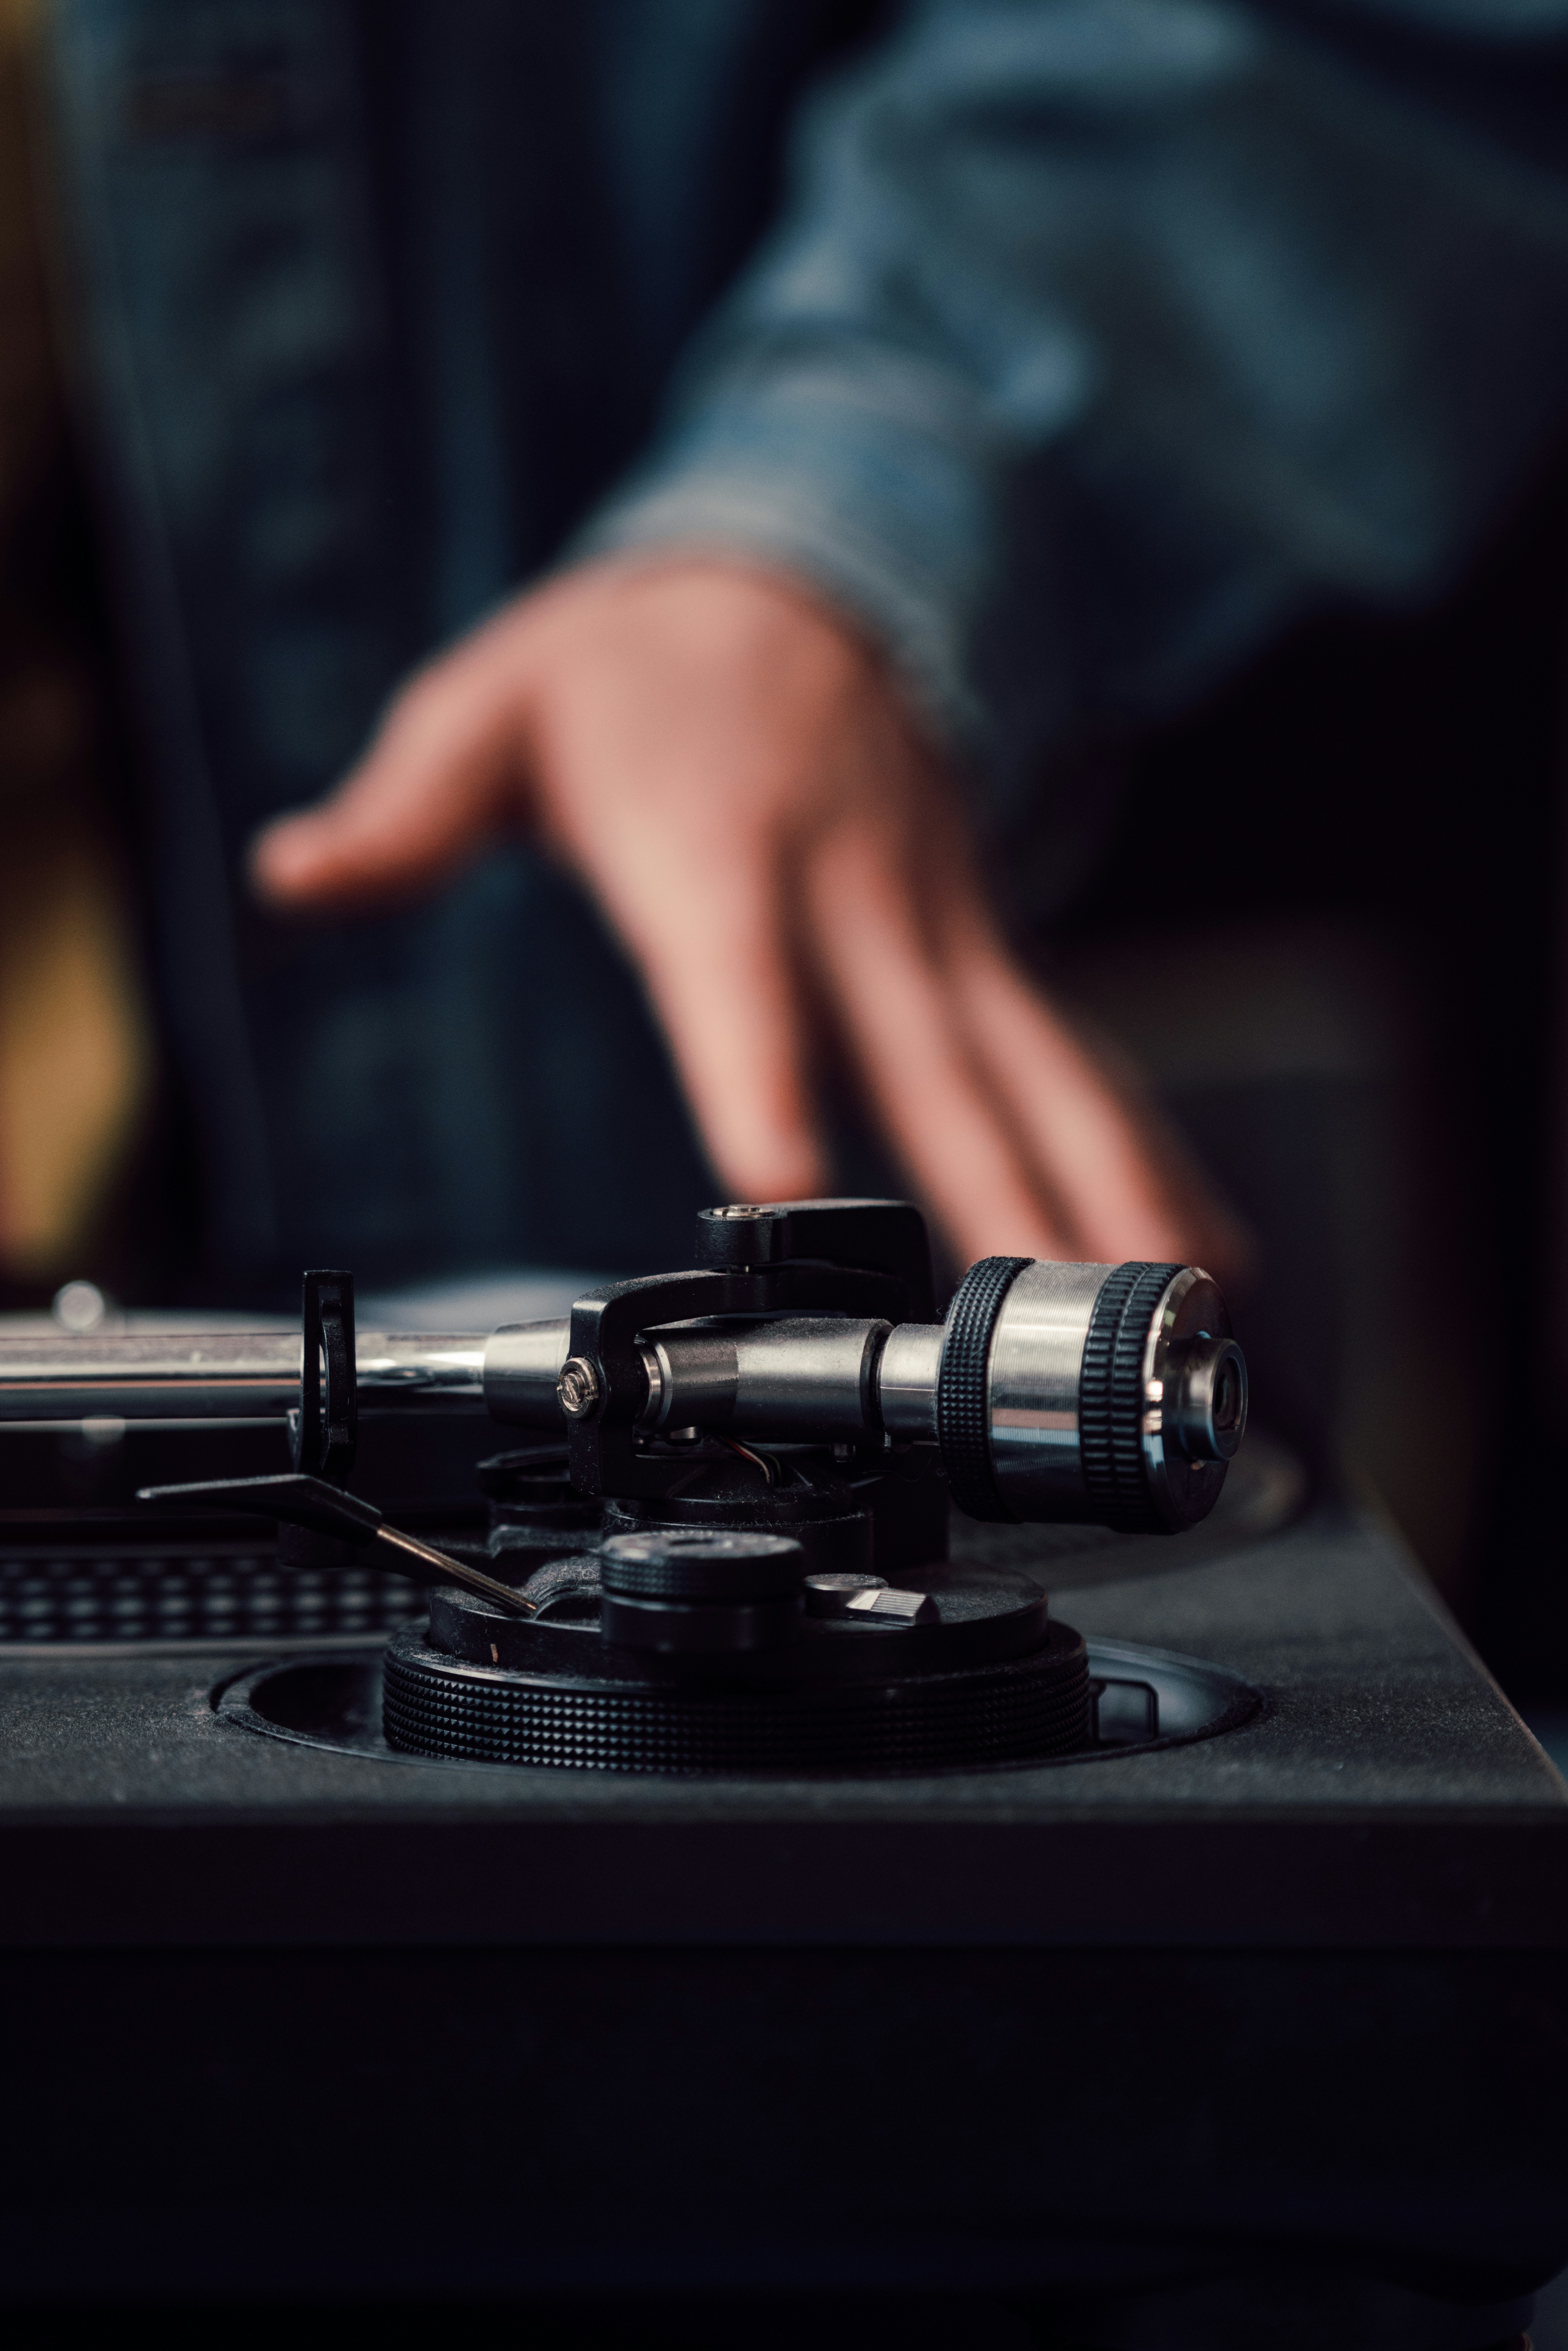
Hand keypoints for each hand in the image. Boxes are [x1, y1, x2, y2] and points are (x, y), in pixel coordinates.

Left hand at [250, 556, 1241, 1272]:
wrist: (797, 568)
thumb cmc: (635, 662)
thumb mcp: (495, 701)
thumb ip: (406, 807)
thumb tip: (295, 868)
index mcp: (717, 845)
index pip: (735, 970)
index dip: (761, 1066)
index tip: (787, 1177)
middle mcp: (848, 889)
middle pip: (926, 1051)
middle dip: (1000, 1182)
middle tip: (1057, 1297)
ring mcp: (932, 918)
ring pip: (1033, 1063)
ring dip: (1110, 1179)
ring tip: (1183, 1291)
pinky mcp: (975, 940)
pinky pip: (1063, 1051)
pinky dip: (1137, 1142)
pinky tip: (1196, 1227)